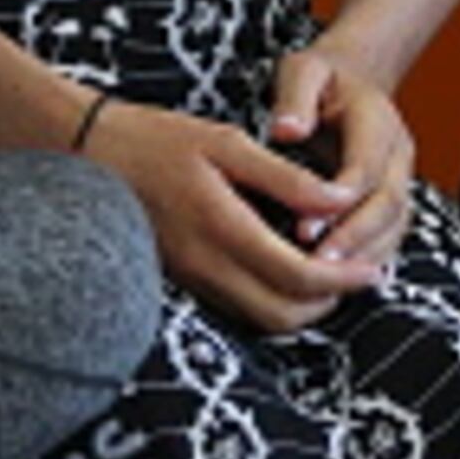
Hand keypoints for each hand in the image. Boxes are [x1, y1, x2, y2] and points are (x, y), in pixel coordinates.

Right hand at [77, 95, 377, 332]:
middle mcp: (204, 266)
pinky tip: (291, 268)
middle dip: (329, 302)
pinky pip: (239, 308)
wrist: (85, 153)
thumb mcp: (226, 142)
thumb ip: (286, 177)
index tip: (374, 267)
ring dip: (303, 306)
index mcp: (219, 227)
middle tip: (359, 272)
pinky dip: (274, 300)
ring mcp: (190, 280)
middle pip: (284, 315)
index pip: (296, 277)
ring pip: (261, 320)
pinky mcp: (183, 282)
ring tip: (332, 271)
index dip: (343, 279)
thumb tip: (341, 199)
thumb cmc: (157, 138)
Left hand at [268, 44, 417, 275]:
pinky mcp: (394, 202)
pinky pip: (389, 237)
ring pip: (394, 227)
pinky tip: (336, 279)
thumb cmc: (320, 81)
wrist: (351, 83)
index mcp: (378, 119)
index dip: (340, 201)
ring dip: (361, 256)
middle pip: (388, 204)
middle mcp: (398, 154)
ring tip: (322, 279)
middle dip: (354, 238)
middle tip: (315, 265)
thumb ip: (295, 97)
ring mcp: (401, 180)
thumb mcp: (303, 71)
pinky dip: (366, 260)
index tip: (305, 226)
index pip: (367, 167)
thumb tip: (286, 131)